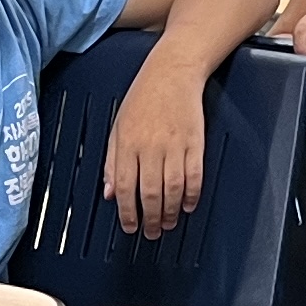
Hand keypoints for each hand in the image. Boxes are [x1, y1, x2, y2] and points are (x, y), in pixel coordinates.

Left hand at [103, 61, 210, 237]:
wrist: (172, 73)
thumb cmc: (142, 98)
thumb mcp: (117, 127)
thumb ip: (113, 162)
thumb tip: (110, 193)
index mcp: (128, 144)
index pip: (126, 187)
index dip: (127, 212)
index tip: (130, 226)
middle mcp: (151, 147)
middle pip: (150, 193)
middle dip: (151, 219)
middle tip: (152, 232)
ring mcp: (175, 146)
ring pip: (173, 189)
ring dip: (171, 212)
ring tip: (169, 223)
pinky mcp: (195, 143)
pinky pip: (194, 176)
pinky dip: (192, 195)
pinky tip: (187, 205)